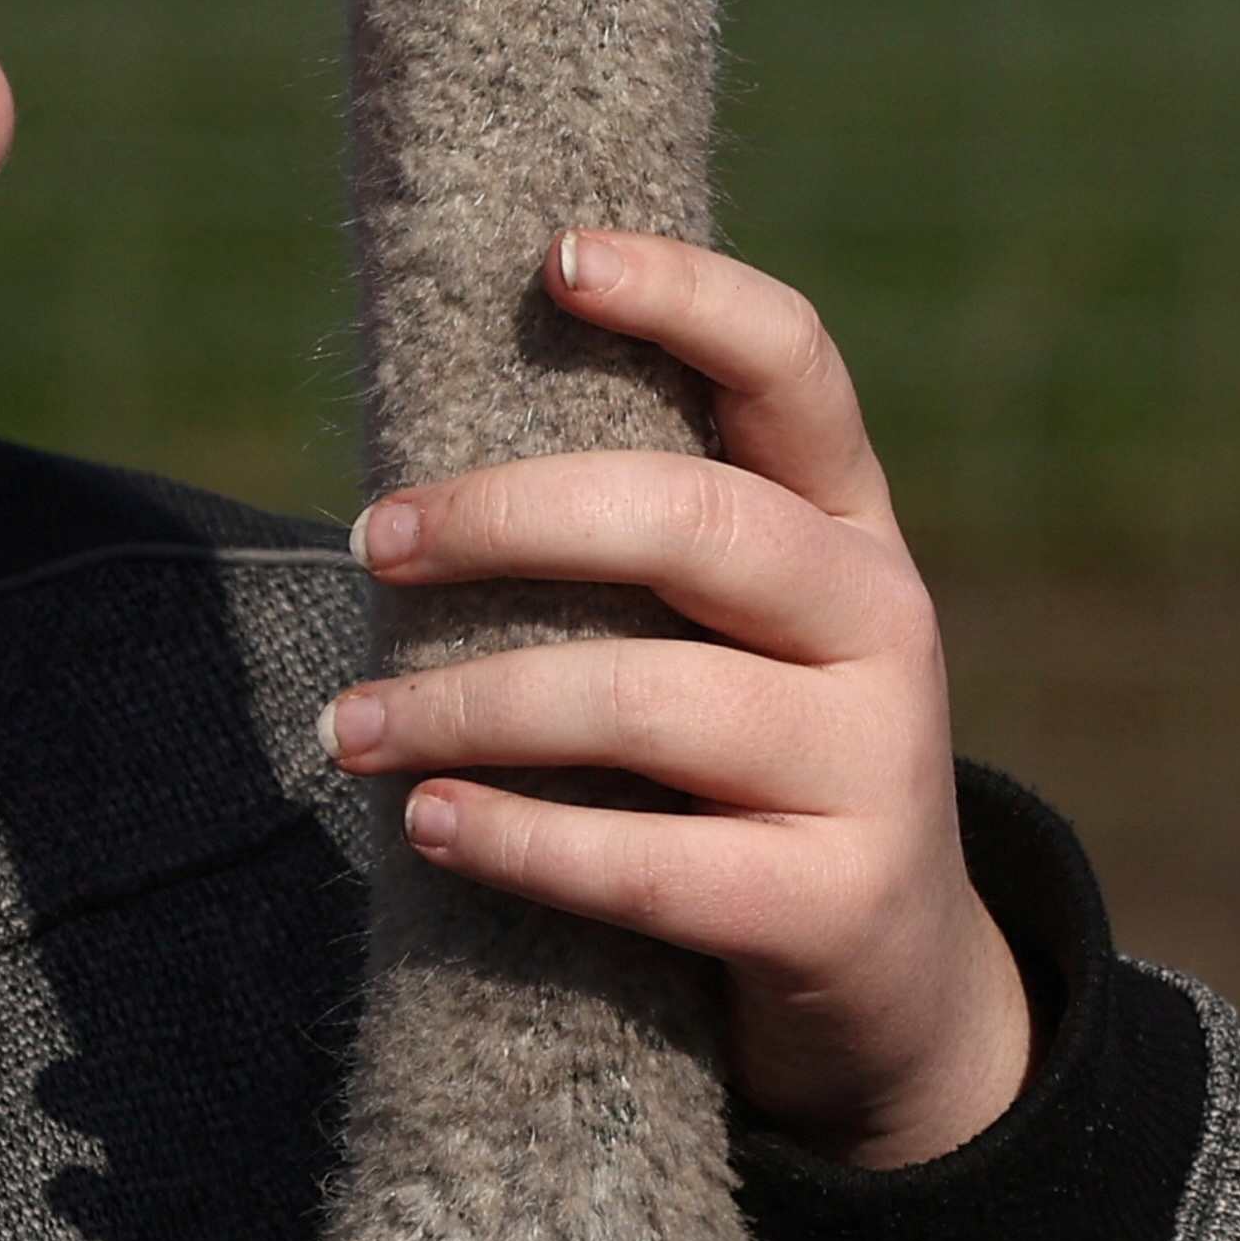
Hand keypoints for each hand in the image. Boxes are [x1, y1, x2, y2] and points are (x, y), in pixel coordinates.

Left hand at [319, 230, 1031, 1169]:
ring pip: (651, 699)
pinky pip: (651, 867)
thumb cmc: (741, 767)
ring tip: (348, 726)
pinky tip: (428, 823)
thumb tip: (407, 468)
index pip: (792, 365)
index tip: (554, 258)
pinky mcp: (836, 905)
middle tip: (370, 539)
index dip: (686, 294)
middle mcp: (883, 621)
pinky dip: (521, 840)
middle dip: (508, 520)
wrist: (891, 982)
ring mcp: (875, 765)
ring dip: (470, 706)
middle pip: (694, 521)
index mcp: (849, 522)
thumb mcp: (728, 632)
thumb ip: (636, 542)